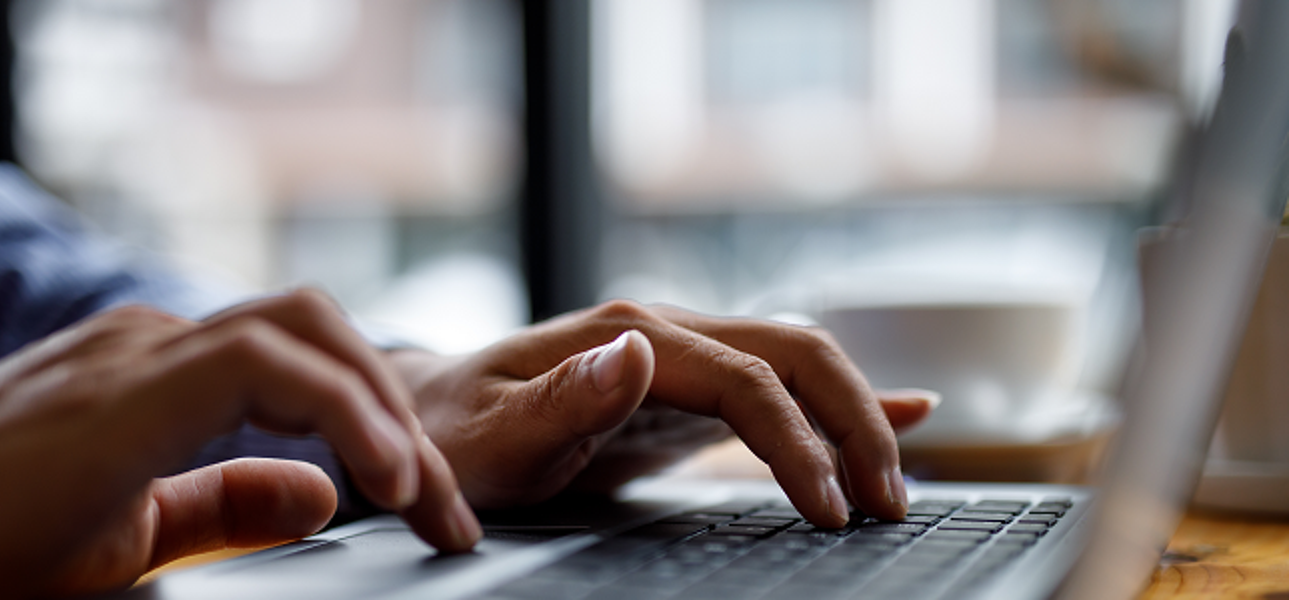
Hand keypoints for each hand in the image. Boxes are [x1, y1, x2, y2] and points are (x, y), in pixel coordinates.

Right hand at [0, 290, 480, 598]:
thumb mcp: (129, 536)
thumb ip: (222, 506)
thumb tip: (320, 493)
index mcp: (161, 374)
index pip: (308, 361)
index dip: (386, 424)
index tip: (433, 509)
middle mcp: (155, 345)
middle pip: (323, 332)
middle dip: (404, 413)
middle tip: (450, 511)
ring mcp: (135, 353)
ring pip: (306, 329)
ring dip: (387, 408)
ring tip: (427, 495)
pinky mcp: (119, 384)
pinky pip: (263, 363)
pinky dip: (343, 411)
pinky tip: (380, 477)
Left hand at [392, 300, 935, 528]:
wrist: (432, 413)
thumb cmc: (452, 433)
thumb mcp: (489, 435)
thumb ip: (561, 399)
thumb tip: (641, 351)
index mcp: (627, 334)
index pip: (745, 381)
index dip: (797, 443)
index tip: (827, 510)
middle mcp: (665, 331)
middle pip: (795, 354)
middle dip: (855, 424)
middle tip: (887, 504)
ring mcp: (682, 354)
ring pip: (799, 364)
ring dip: (856, 418)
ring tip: (892, 487)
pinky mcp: (689, 388)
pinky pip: (778, 384)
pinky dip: (840, 401)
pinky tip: (904, 410)